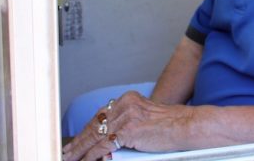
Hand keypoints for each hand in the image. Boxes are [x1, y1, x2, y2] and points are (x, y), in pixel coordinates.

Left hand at [62, 90, 191, 160]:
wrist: (185, 126)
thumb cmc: (169, 125)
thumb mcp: (143, 118)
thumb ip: (125, 125)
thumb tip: (105, 141)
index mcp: (128, 99)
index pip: (101, 115)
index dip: (86, 129)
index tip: (77, 139)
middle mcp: (126, 104)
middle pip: (95, 123)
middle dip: (79, 140)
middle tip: (68, 151)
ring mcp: (127, 117)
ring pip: (96, 135)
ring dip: (81, 149)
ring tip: (71, 157)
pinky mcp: (129, 130)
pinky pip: (103, 145)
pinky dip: (91, 155)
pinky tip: (85, 160)